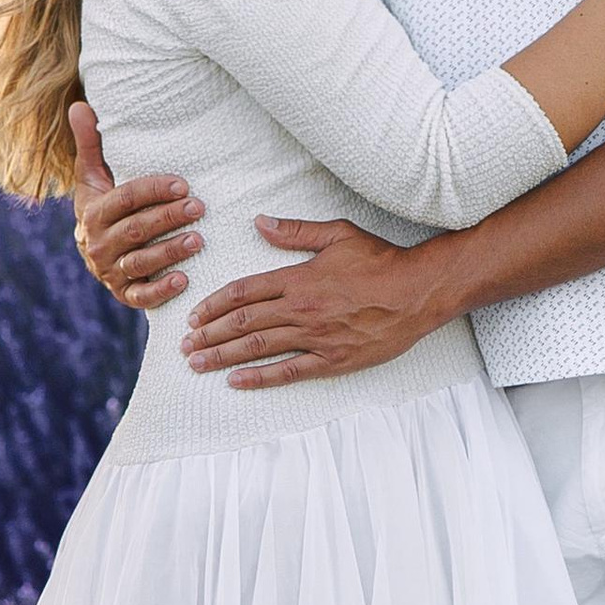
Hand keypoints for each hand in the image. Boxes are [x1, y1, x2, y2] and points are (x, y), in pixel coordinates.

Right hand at [69, 98, 201, 310]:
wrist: (92, 250)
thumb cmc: (102, 205)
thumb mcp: (93, 177)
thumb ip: (90, 143)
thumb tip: (79, 105)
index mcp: (93, 212)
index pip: (124, 199)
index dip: (152, 191)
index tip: (183, 184)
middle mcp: (98, 244)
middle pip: (134, 230)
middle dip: (167, 218)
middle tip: (200, 208)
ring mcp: (110, 271)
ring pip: (140, 262)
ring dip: (169, 252)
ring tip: (199, 240)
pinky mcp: (123, 294)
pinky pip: (140, 297)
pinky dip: (161, 291)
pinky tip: (184, 280)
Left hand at [180, 218, 442, 385]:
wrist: (418, 292)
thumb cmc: (381, 260)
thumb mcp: (338, 234)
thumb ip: (295, 231)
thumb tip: (259, 223)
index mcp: (299, 278)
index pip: (245, 291)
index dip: (215, 304)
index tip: (195, 315)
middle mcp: (301, 309)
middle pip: (244, 322)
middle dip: (210, 334)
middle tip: (185, 345)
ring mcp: (316, 337)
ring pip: (259, 347)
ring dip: (224, 356)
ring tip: (198, 363)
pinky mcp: (332, 360)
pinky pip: (289, 371)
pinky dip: (259, 377)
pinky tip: (236, 381)